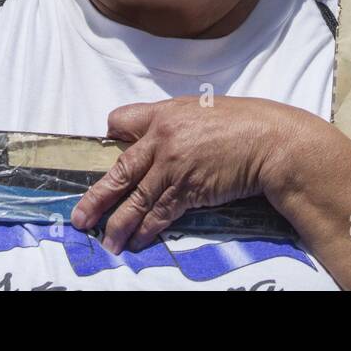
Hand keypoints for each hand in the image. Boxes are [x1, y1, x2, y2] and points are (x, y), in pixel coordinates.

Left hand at [71, 96, 314, 253]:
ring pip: (135, 199)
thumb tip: (164, 140)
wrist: (270, 141)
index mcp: (164, 113)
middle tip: (80, 216)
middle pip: (119, 170)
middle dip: (96, 197)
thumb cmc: (244, 122)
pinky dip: (146, 230)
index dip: (110, 137)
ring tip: (106, 241)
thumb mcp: (204, 109)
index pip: (120, 119)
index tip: (105, 150)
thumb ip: (178, 123)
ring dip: (118, 224)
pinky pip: (159, 214)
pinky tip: (137, 241)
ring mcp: (173, 166)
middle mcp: (162, 139)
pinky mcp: (188, 190)